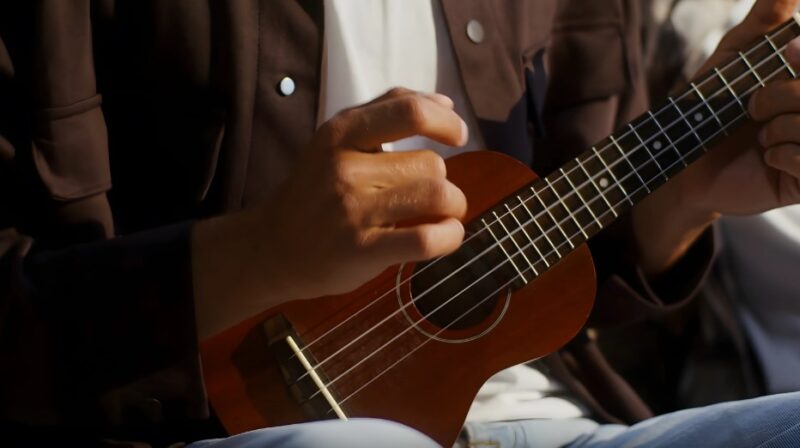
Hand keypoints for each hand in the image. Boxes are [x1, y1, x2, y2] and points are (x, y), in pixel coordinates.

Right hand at [192, 88, 468, 337]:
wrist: (272, 248)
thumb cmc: (315, 192)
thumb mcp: (337, 140)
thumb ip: (387, 112)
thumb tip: (446, 102)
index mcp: (340, 132)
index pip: (410, 111)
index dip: (446, 122)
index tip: (458, 136)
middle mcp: (344, 167)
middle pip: (431, 164)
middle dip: (443, 180)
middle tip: (429, 196)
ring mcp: (352, 210)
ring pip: (436, 197)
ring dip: (453, 207)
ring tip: (442, 215)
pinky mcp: (362, 250)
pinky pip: (427, 238)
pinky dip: (450, 236)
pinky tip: (445, 236)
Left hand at [633, 0, 799, 273]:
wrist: (681, 156)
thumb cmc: (709, 103)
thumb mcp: (736, 54)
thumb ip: (766, 19)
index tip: (787, 55)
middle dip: (784, 96)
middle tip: (752, 107)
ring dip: (780, 128)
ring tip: (759, 136)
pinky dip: (783, 154)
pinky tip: (767, 158)